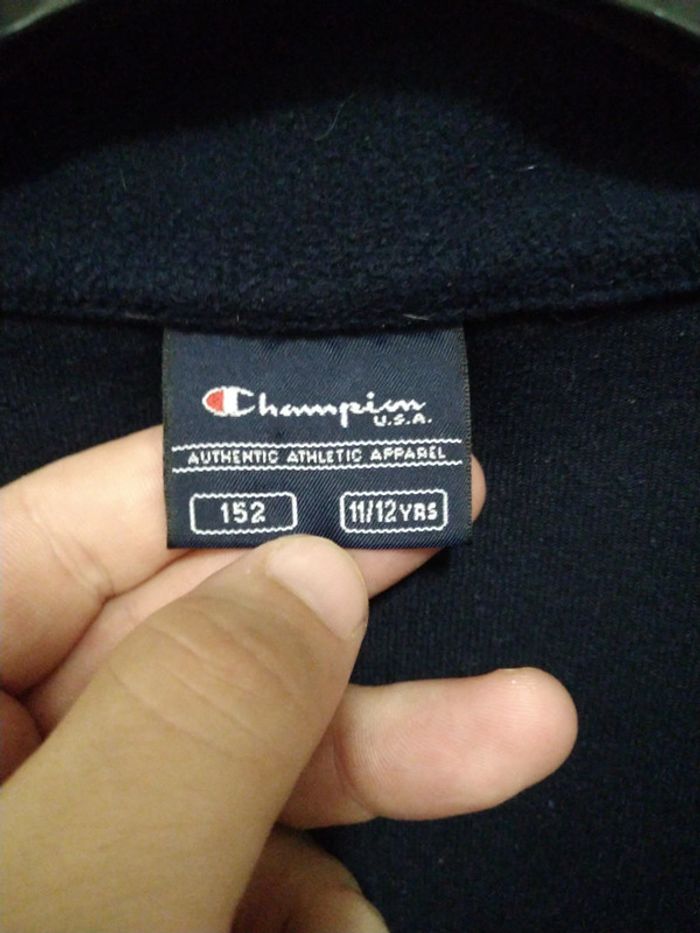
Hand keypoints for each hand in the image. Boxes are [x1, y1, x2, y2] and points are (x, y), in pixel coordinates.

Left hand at [0, 427, 576, 931]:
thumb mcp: (89, 873)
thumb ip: (196, 712)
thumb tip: (314, 571)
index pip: (68, 531)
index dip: (213, 481)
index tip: (349, 457)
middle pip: (176, 645)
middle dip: (331, 628)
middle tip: (447, 541)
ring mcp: (53, 835)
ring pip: (221, 762)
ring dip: (355, 777)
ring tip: (502, 746)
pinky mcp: (113, 902)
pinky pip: (216, 862)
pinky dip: (294, 887)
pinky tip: (342, 923)